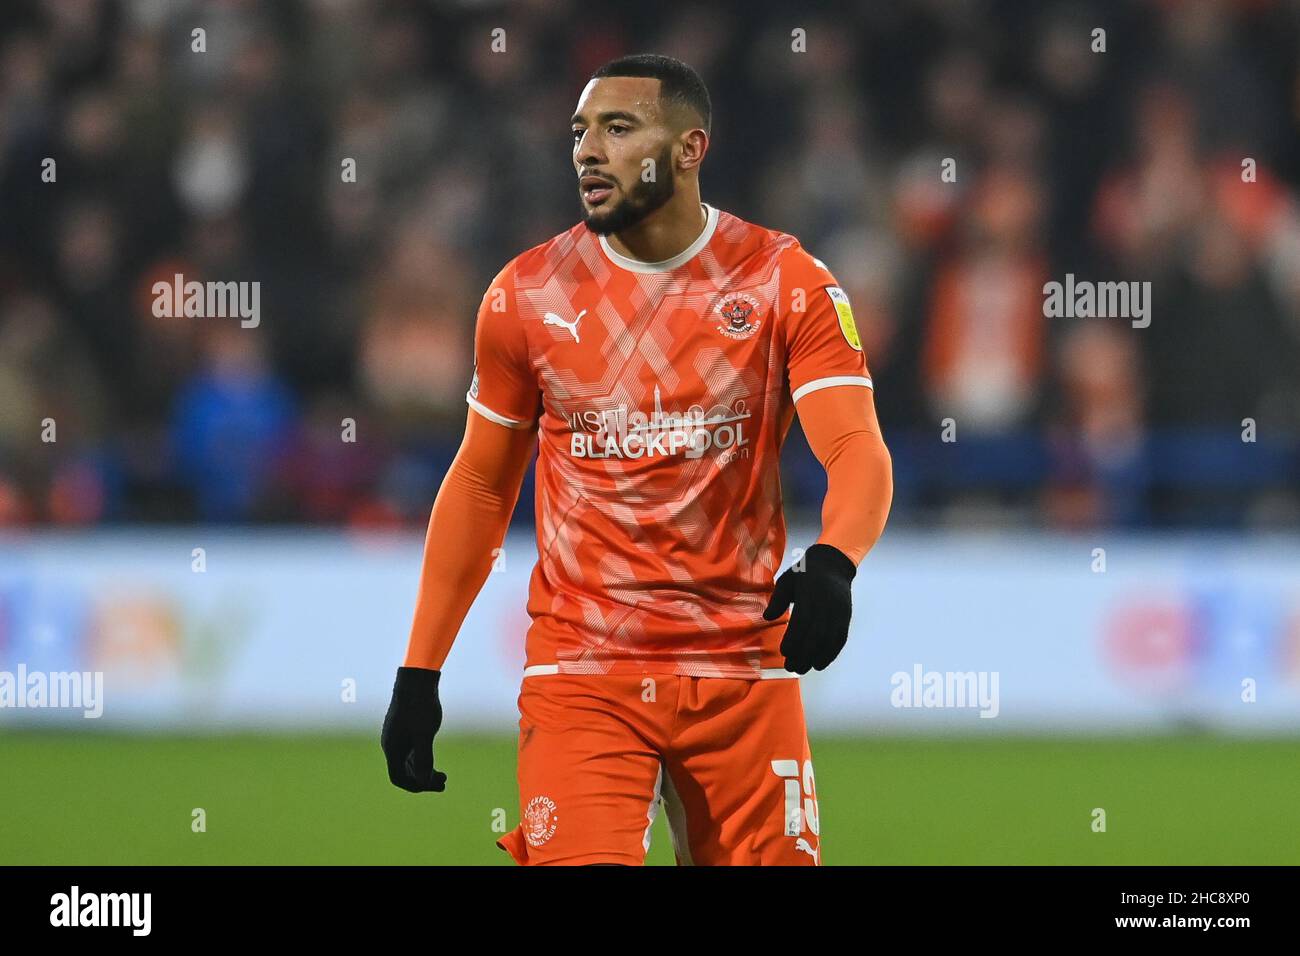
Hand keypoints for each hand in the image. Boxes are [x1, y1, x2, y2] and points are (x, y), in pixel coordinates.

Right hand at [381, 666, 447, 791]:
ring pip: (408, 763)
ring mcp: (397, 738)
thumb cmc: (420, 705)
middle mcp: (392, 745)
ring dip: (424, 772)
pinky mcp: (404, 730)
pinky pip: (410, 752)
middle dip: (423, 781)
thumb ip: (424, 758)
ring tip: (443, 776)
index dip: (416, 786)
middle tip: (444, 782)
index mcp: (392, 748)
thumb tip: (422, 782)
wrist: (416, 680)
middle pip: (404, 772)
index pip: (399, 778)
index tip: (436, 786)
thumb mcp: (424, 733)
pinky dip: (422, 760)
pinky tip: (435, 761)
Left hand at [762, 544, 856, 673]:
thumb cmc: (804, 574)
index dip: (794, 639)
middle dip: (804, 654)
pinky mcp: (846, 617)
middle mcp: (826, 605)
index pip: (803, 621)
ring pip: (829, 640)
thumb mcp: (786, 581)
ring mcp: (838, 612)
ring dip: (817, 657)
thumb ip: (777, 600)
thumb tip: (767, 617)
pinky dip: (831, 654)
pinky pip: (840, 639)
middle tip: (792, 668)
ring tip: (804, 669)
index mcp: (810, 594)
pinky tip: (821, 663)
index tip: (785, 653)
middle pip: (816, 635)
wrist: (833, 565)